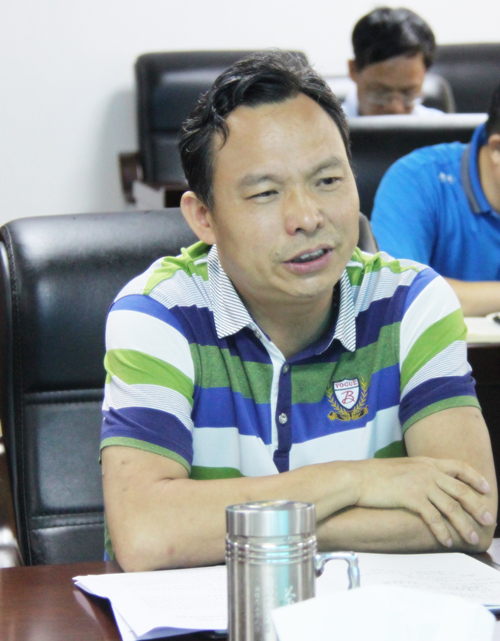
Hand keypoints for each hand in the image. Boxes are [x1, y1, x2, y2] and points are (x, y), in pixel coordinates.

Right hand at [352, 457, 493, 547]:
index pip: (458, 466)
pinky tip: (447, 542)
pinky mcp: (411, 497)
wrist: (357, 478)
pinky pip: (433, 518)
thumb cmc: (374, 475)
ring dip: (465, 525)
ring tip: (473, 538)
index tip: (487, 488)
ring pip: (451, 507)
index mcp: (426, 462)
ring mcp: (420, 484)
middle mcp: (427, 471)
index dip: (475, 477)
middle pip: (461, 489)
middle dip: (477, 506)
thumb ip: (418, 473)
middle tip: (489, 520)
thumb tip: (429, 485)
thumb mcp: (401, 468)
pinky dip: (443, 532)